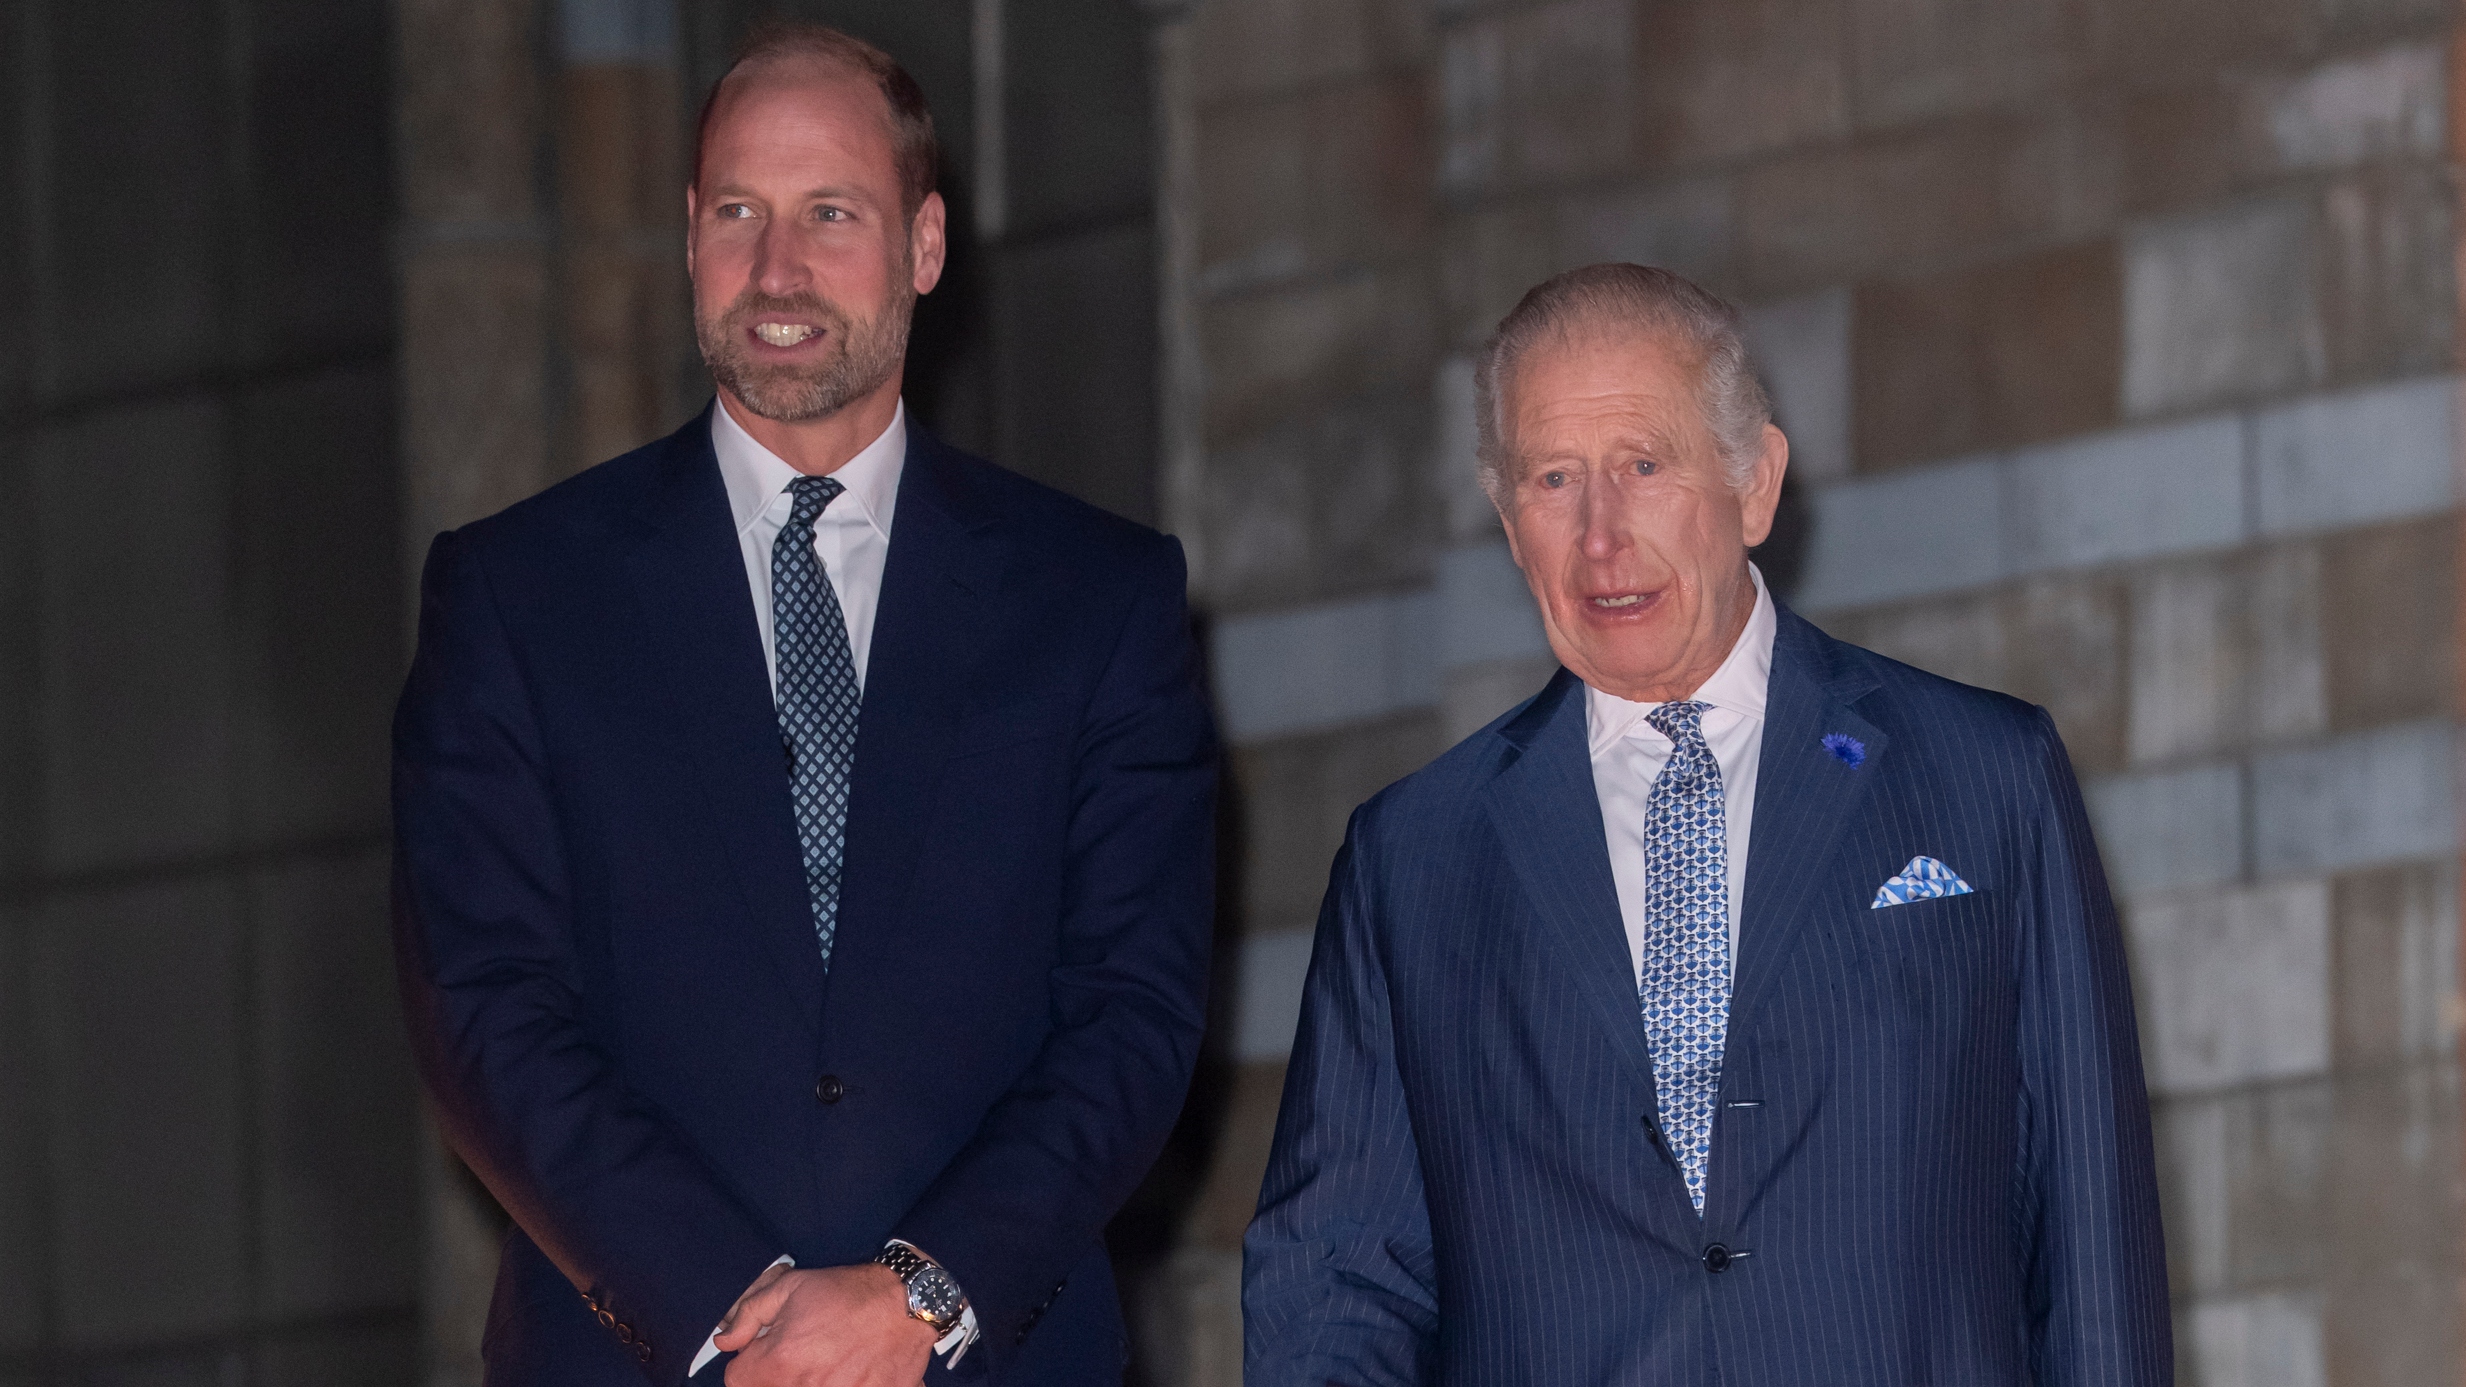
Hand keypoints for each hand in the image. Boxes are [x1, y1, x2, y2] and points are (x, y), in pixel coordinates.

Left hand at [714, 1263, 935, 1386]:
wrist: (908, 1303)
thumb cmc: (849, 1293)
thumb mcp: (792, 1286)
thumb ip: (749, 1314)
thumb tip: (725, 1341)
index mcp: (780, 1360)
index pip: (737, 1381)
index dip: (749, 1362)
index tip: (766, 1352)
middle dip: (778, 1374)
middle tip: (803, 1353)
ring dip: (810, 1380)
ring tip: (829, 1360)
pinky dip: (842, 1383)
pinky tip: (850, 1370)